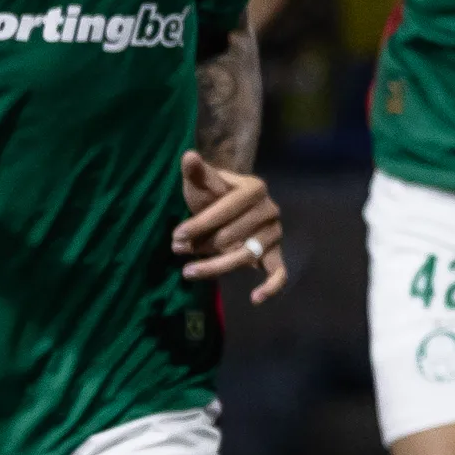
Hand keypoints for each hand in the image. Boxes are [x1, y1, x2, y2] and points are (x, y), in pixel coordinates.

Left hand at [172, 151, 288, 300]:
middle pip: (233, 236)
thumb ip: (196, 172)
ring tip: (188, 272)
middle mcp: (271, 210)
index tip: (176, 235)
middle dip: (202, 245)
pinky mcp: (276, 253)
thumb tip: (188, 156)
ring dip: (215, 267)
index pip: (226, 209)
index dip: (200, 223)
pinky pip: (279, 272)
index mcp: (255, 188)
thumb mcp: (201, 183)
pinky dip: (270, 287)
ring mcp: (275, 233)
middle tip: (177, 249)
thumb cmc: (211, 194)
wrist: (227, 208)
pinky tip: (255, 299)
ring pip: (245, 257)